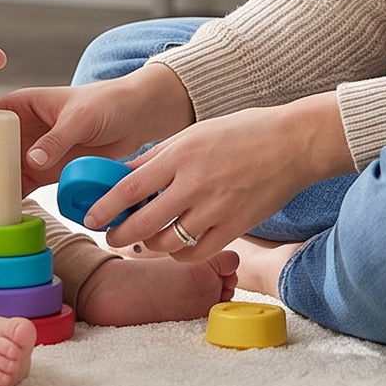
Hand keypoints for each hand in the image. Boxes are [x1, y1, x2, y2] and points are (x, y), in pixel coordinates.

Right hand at [0, 67, 193, 208]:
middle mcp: (22, 128)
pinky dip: (9, 199)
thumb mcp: (82, 116)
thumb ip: (57, 138)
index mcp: (22, 105)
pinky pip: (21, 186)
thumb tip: (30, 160)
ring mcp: (33, 151)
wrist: (138, 116)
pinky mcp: (46, 171)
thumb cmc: (109, 103)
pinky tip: (1, 214)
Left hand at [86, 94, 353, 259]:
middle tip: (111, 237)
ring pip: (166, 242)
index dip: (105, 207)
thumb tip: (127, 175)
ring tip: (143, 240)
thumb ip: (161, 155)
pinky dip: (178, 253)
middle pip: (143, 223)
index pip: (130, 187)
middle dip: (119, 235)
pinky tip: (174, 246)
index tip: (91, 217)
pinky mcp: (234, 227)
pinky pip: (195, 252)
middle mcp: (194, 183)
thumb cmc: (245, 132)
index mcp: (181, 153)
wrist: (294, 143)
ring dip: (148, 245)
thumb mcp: (196, 132)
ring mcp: (215, 208)